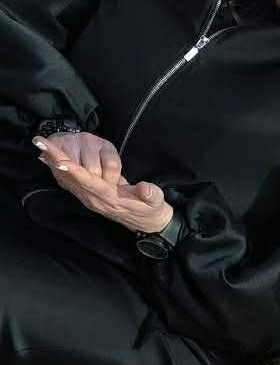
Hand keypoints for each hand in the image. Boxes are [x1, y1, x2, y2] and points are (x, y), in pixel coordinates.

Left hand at [34, 135, 173, 233]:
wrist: (146, 223)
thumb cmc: (151, 208)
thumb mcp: (155, 201)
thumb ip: (151, 195)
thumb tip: (146, 189)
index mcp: (110, 198)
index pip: (88, 181)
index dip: (73, 169)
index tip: (58, 158)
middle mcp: (95, 199)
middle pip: (71, 177)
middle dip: (55, 159)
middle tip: (39, 141)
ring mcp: (89, 198)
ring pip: (67, 178)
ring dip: (52, 161)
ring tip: (40, 143)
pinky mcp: (87, 195)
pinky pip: (68, 181)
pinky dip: (56, 168)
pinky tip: (47, 157)